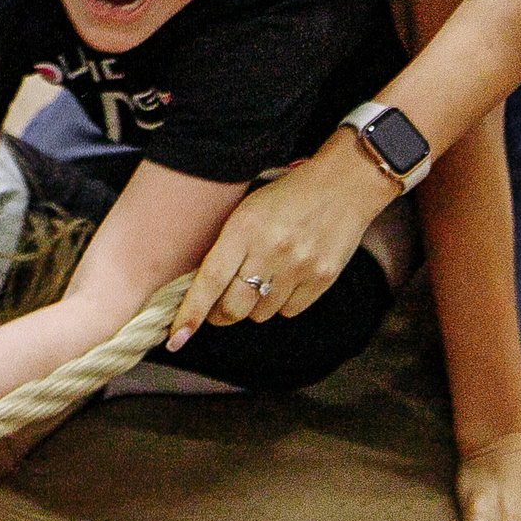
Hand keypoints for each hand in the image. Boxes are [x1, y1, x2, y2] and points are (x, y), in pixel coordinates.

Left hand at [168, 139, 388, 347]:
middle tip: (219, 307)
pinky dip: (281, 303)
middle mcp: (270, 250)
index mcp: (244, 228)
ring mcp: (298, 266)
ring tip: (261, 280)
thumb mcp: (247, 209)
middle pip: (234, 307)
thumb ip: (227, 246)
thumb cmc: (288, 195)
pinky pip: (289, 311)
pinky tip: (286, 279)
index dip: (191, 312)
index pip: (210, 280)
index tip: (178, 336)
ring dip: (253, 306)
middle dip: (220, 314)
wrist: (342, 185)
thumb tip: (203, 287)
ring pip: (260, 313)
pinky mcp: (322, 278)